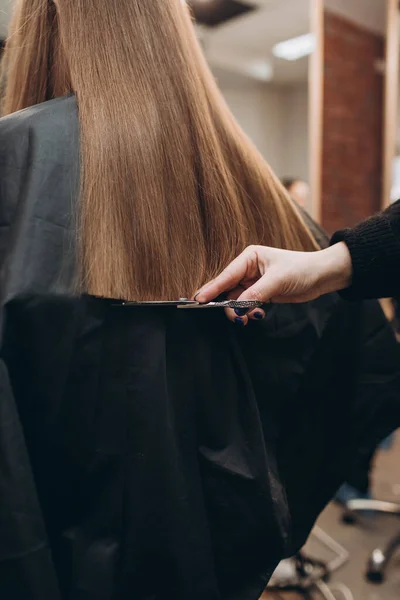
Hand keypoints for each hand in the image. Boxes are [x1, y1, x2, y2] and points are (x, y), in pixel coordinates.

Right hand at [195, 243, 352, 324]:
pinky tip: (258, 314)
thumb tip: (238, 307)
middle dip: (228, 304)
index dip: (212, 288)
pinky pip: (246, 305)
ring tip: (251, 316)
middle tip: (234, 317)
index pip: (227, 275)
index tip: (199, 300)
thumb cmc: (302, 269)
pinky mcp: (260, 294)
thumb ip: (256, 293)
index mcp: (249, 257)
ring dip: (240, 310)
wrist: (322, 276)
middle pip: (227, 289)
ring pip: (235, 300)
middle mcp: (248, 269)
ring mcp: (253, 282)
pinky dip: (248, 312)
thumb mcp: (278, 280)